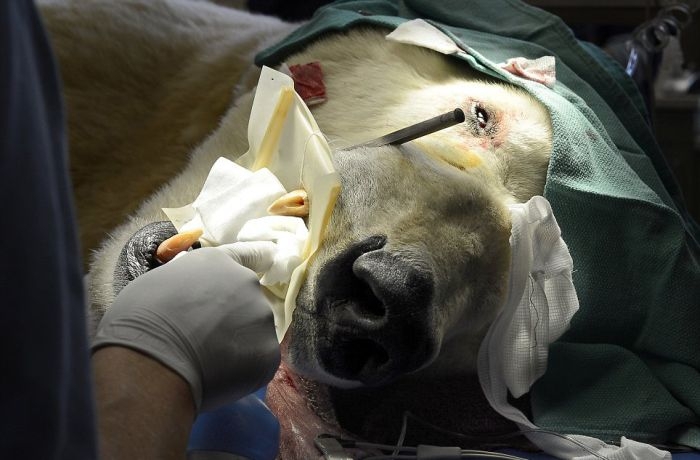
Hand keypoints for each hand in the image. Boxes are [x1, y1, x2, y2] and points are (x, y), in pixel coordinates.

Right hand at [93, 243, 280, 411]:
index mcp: (218, 262)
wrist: (151, 363)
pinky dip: (241, 372)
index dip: (258, 259)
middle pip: (247, 302)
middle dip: (232, 319)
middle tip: (202, 341)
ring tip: (205, 363)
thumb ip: (188, 284)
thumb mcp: (158, 284)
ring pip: (253, 334)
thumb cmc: (139, 322)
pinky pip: (257, 362)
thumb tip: (193, 297)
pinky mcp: (268, 352)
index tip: (270, 259)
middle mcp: (247, 283)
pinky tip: (216, 378)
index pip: (250, 253)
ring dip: (236, 346)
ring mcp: (261, 317)